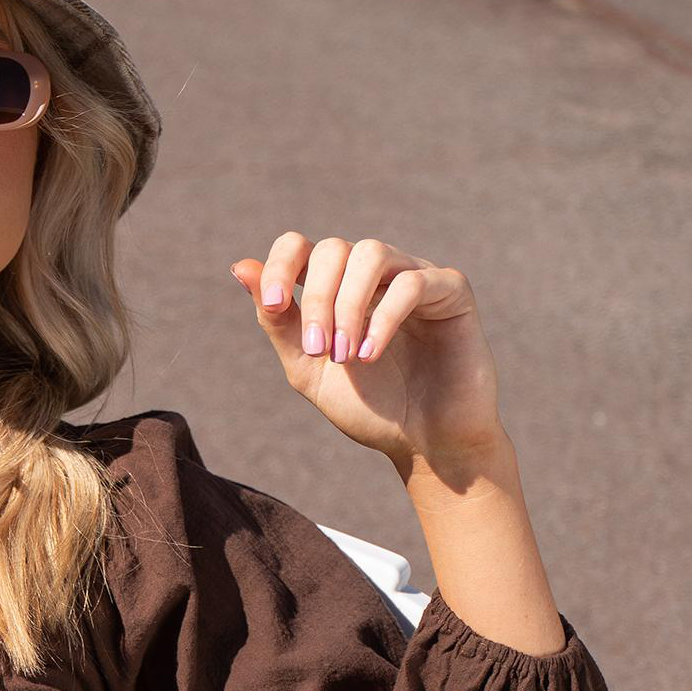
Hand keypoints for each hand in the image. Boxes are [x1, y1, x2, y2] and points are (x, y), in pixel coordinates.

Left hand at [230, 233, 506, 469]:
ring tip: (346, 357)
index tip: (273, 304)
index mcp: (337, 287)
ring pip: (371, 254)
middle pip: (333, 248)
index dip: (280, 265)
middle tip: (318, 349)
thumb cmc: (369, 407)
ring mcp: (414, 275)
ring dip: (348, 306)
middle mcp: (375, 273)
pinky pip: (411, 282)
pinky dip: (383, 317)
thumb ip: (277, 322)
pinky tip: (370, 356)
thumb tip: (241, 266)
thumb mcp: (308, 368)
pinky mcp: (451, 290)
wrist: (423, 444)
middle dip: (316, 298)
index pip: (301, 246)